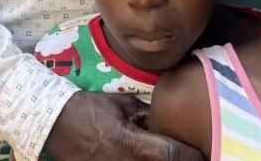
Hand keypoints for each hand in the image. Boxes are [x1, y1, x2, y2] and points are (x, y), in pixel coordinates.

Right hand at [43, 91, 204, 159]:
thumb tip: (168, 120)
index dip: (194, 154)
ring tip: (170, 154)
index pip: (175, 155)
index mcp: (133, 146)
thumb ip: (148, 115)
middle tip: (192, 153)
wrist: (56, 125)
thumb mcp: (122, 105)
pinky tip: (148, 157)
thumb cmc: (89, 111)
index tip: (205, 149)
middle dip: (180, 160)